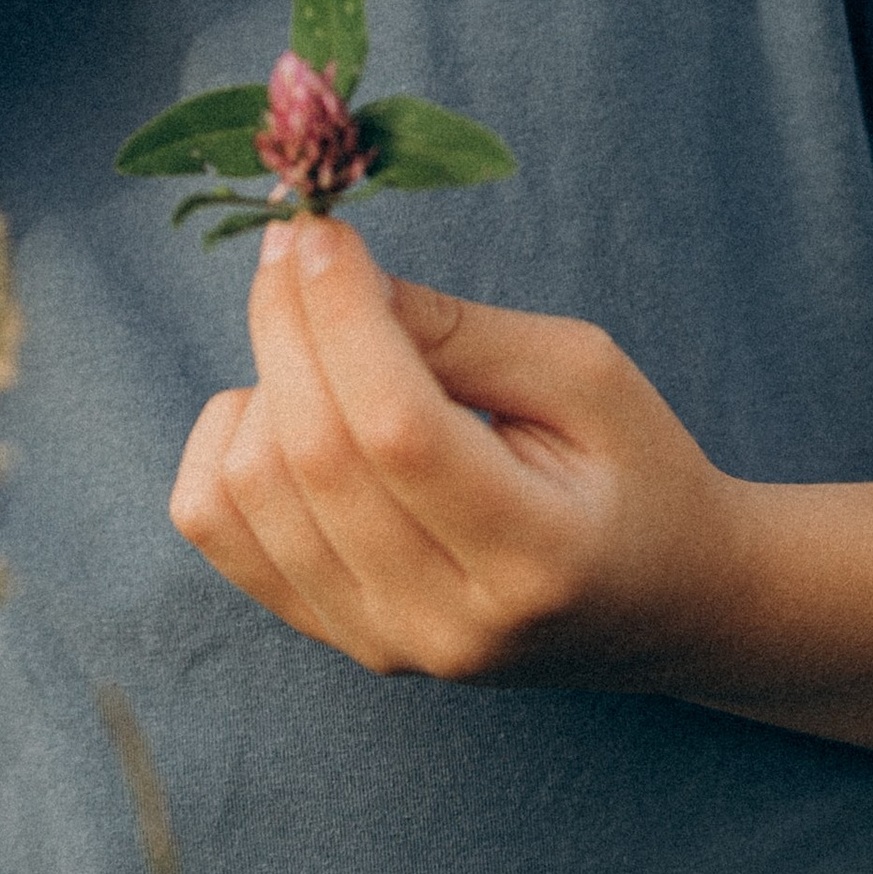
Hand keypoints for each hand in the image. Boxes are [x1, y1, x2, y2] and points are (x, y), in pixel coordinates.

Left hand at [171, 215, 750, 692]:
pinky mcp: (332, 634)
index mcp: (535, 557)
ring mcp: (380, 642)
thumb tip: (328, 272)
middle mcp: (446, 622)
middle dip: (287, 322)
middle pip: (315, 455)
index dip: (341, 317)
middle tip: (301, 244)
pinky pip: (215, 524)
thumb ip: (457, 330)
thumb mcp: (583, 374)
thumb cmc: (630, 470)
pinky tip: (286, 408)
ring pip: (249, 487)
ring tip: (326, 344)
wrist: (657, 602)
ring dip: (265, 379)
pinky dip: (229, 441)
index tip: (324, 232)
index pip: (398, 431)